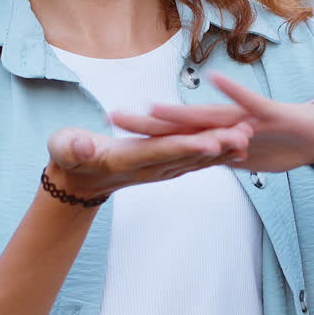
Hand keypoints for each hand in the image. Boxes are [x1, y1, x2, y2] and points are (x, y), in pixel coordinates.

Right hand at [46, 107, 255, 197]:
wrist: (78, 179)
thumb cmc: (68, 156)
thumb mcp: (63, 148)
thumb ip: (72, 147)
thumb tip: (79, 146)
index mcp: (127, 160)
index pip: (162, 152)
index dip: (187, 147)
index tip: (211, 142)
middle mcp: (150, 168)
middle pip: (188, 156)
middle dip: (217, 146)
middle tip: (245, 135)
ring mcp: (159, 170)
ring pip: (197, 160)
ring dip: (223, 150)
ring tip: (250, 136)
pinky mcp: (165, 167)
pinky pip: (195, 161)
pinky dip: (217, 154)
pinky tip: (238, 147)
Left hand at [106, 72, 313, 174]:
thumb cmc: (282, 144)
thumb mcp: (244, 158)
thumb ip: (219, 155)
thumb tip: (194, 161)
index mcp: (218, 137)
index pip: (175, 139)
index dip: (144, 139)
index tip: (112, 138)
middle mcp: (226, 123)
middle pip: (181, 125)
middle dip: (147, 124)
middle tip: (113, 117)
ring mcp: (246, 118)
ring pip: (209, 116)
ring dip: (182, 113)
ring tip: (152, 108)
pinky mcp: (269, 115)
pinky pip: (249, 103)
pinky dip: (234, 92)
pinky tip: (216, 80)